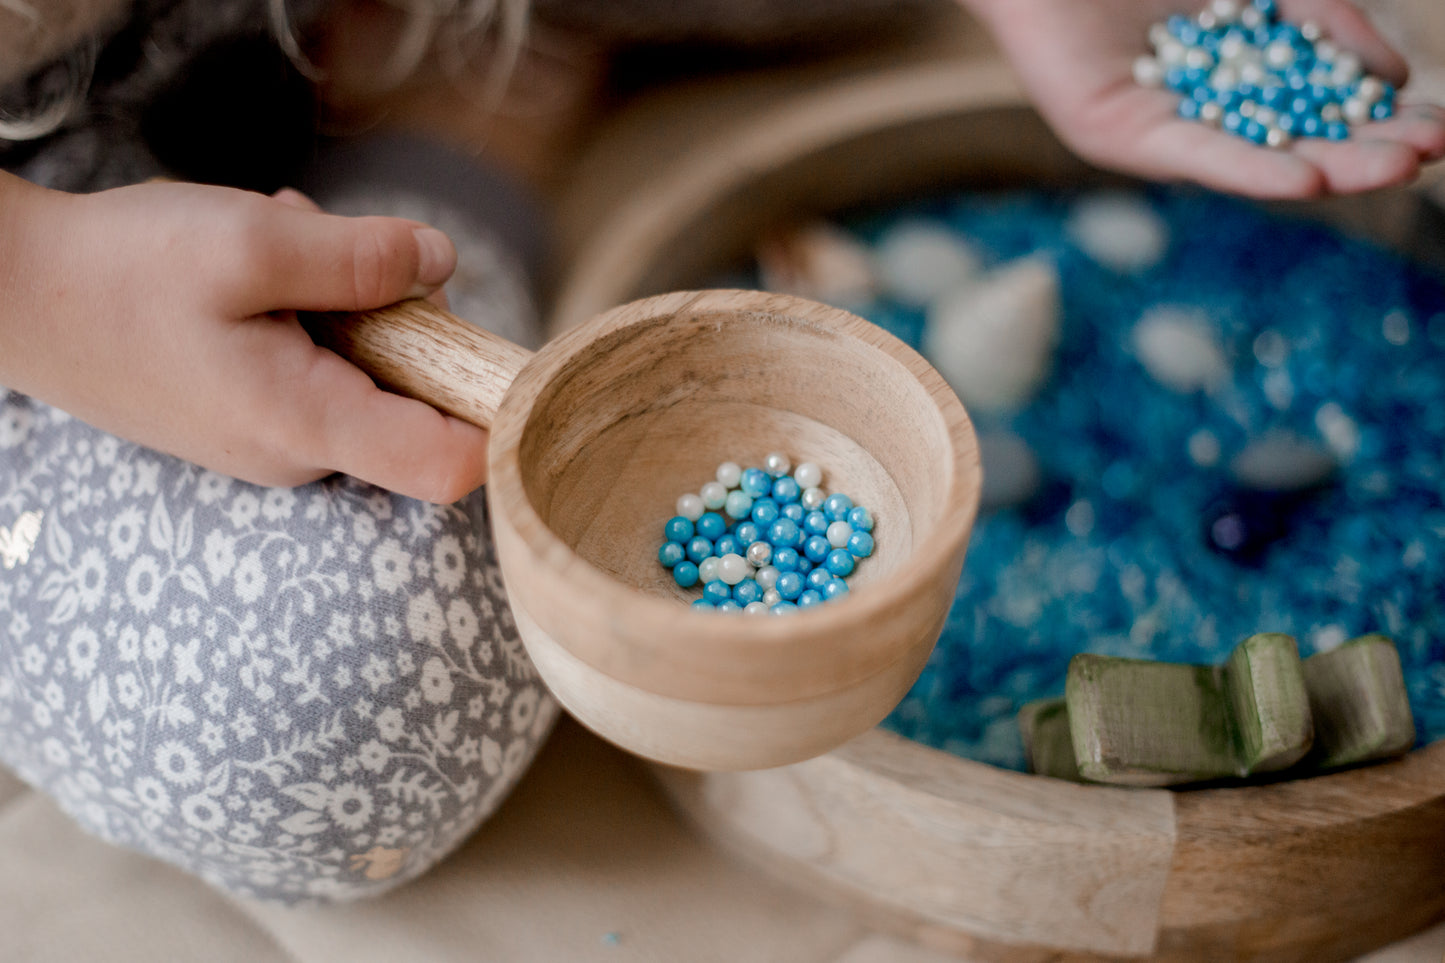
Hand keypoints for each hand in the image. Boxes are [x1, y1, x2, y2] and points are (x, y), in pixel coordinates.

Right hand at [0, 175, 490, 502]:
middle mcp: (303, 452)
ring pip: (365, 371)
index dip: (493, 413)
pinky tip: (256, 274)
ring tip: (274, 251)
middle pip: (417, 400)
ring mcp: (277, 440)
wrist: (16, 296)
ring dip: (342, 301)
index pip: (450, 465)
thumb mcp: (250, 244)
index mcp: (309, 426)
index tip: (488, 344)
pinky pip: (320, 367)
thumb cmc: (121, 273)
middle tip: (329, 253)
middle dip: (395, 314)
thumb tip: (443, 266)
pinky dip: (306, 313)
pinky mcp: (256, 417)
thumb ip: (361, 260)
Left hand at [970, 0, 1444, 196]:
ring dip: (1323, 165)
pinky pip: (1193, 153)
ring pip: (1249, 153)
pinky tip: (1304, 181)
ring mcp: (1159, 126)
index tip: (1436, 129)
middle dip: (1362, 150)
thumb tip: (1391, 74)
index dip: (1376, 120)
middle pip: (1292, 139)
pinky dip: (1249, 165)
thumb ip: (1322, 20)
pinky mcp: (1117, 134)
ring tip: (1387, 170)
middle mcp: (1199, 109)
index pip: (1317, 107)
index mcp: (1234, 74)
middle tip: (1425, 156)